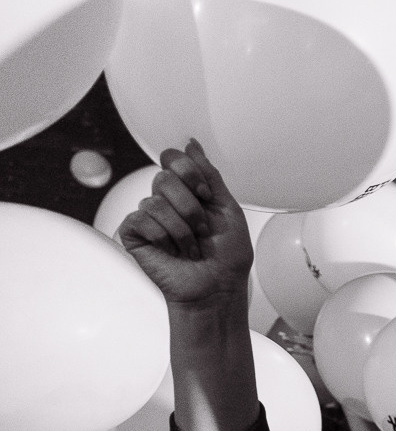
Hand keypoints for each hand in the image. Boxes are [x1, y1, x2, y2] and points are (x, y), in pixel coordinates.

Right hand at [117, 141, 251, 310]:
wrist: (217, 287)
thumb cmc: (226, 255)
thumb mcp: (227, 209)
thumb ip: (209, 175)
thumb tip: (191, 143)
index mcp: (187, 191)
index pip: (172, 159)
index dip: (189, 173)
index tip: (206, 196)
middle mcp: (164, 200)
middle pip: (164, 178)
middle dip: (191, 207)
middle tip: (202, 230)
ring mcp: (147, 216)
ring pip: (155, 201)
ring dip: (182, 229)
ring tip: (191, 247)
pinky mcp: (133, 233)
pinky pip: (141, 219)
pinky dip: (164, 237)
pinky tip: (172, 251)